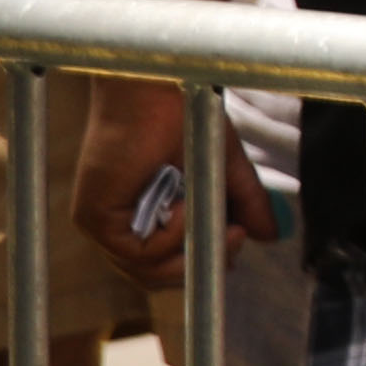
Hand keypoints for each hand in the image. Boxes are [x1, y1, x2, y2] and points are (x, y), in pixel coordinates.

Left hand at [69, 75, 242, 273]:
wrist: (156, 90)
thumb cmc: (182, 116)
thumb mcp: (225, 168)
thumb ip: (245, 202)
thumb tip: (271, 234)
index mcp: (140, 213)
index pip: (164, 262)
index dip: (200, 261)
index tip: (236, 241)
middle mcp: (116, 223)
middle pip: (154, 275)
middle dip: (200, 264)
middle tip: (235, 237)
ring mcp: (102, 223)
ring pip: (147, 269)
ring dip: (189, 248)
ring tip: (217, 221)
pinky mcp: (94, 217)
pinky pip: (138, 251)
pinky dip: (170, 236)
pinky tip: (183, 207)